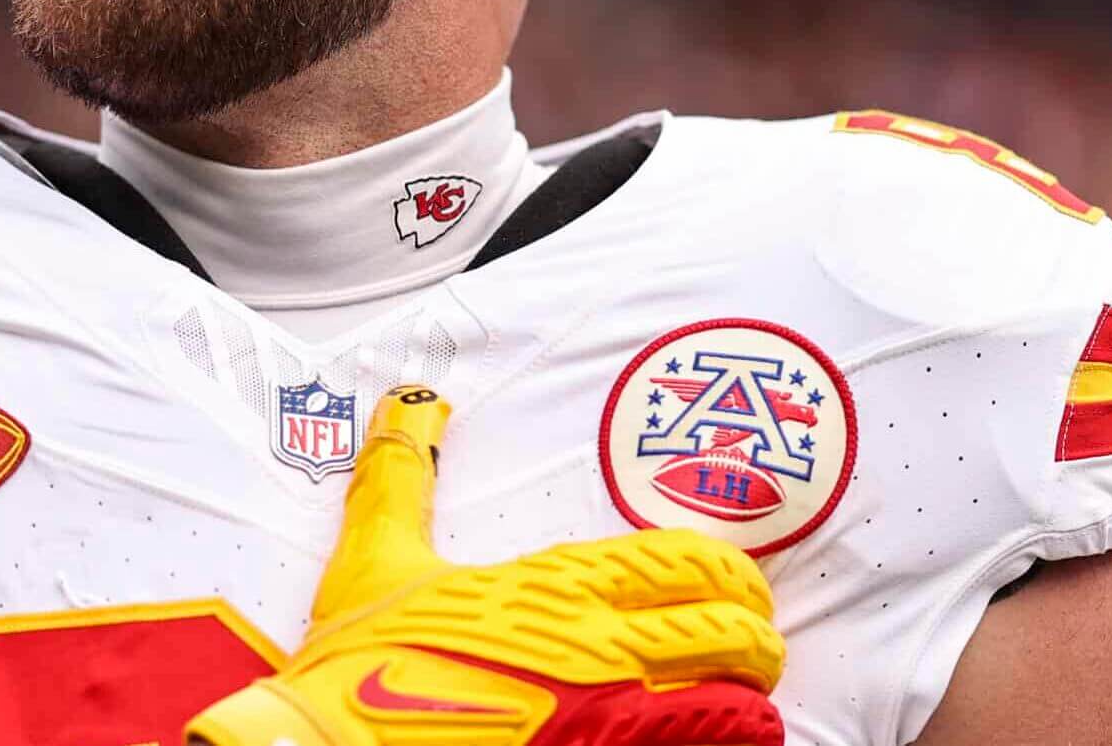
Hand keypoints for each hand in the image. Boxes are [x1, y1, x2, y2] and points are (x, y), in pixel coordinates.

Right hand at [187, 385, 784, 745]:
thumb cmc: (354, 668)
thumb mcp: (373, 562)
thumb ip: (399, 480)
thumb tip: (407, 399)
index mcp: (553, 586)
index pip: (686, 564)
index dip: (734, 578)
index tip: (745, 589)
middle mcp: (596, 648)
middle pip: (731, 636)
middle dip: (757, 642)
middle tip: (756, 649)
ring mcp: (605, 719)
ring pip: (733, 708)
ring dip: (748, 705)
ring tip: (744, 708)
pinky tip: (712, 745)